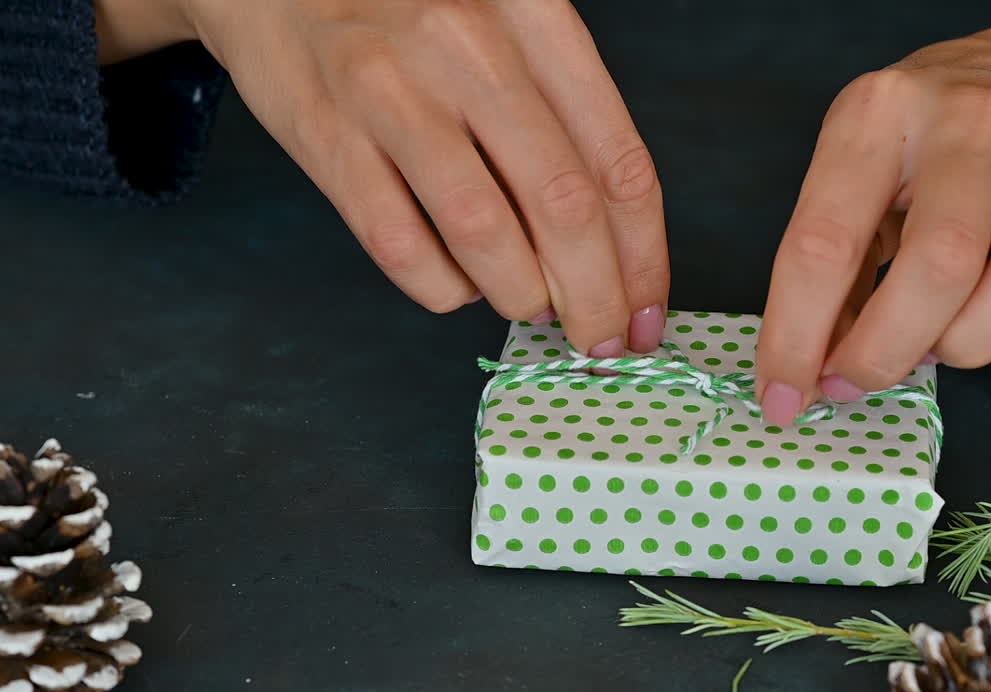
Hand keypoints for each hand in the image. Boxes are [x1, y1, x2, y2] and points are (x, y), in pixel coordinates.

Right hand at [101, 0, 669, 355]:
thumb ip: (562, 117)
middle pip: (563, 205)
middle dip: (595, 298)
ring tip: (528, 304)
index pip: (619, 161)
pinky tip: (456, 284)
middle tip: (598, 341)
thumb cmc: (412, 11)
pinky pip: (399, 245)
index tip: (646, 315)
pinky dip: (441, 288)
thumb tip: (611, 249)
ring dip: (520, 294)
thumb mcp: (506, 28)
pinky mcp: (326, 134)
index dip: (645, 259)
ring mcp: (391, 90)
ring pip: (484, 232)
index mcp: (535, 16)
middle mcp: (468, 46)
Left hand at [756, 17, 990, 423]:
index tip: (781, 398)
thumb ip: (834, 270)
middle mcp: (968, 123)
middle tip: (858, 379)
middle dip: (887, 351)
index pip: (824, 242)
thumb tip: (810, 374)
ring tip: (939, 339)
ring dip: (974, 338)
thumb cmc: (920, 140)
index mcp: (878, 114)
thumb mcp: (853, 174)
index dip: (796, 336)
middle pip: (940, 263)